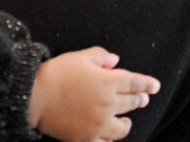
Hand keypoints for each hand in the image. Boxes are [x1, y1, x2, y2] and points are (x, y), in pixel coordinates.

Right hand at [27, 46, 160, 141]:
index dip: (147, 84)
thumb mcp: (80, 57)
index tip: (156, 86)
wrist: (33, 96)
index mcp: (108, 82)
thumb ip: (101, 56)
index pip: (135, 82)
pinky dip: (110, 140)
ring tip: (127, 121)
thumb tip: (116, 61)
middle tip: (143, 98)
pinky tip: (110, 137)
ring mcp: (98, 123)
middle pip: (131, 103)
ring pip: (122, 128)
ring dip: (127, 123)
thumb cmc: (56, 73)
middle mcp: (107, 104)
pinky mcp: (86, 138)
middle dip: (140, 99)